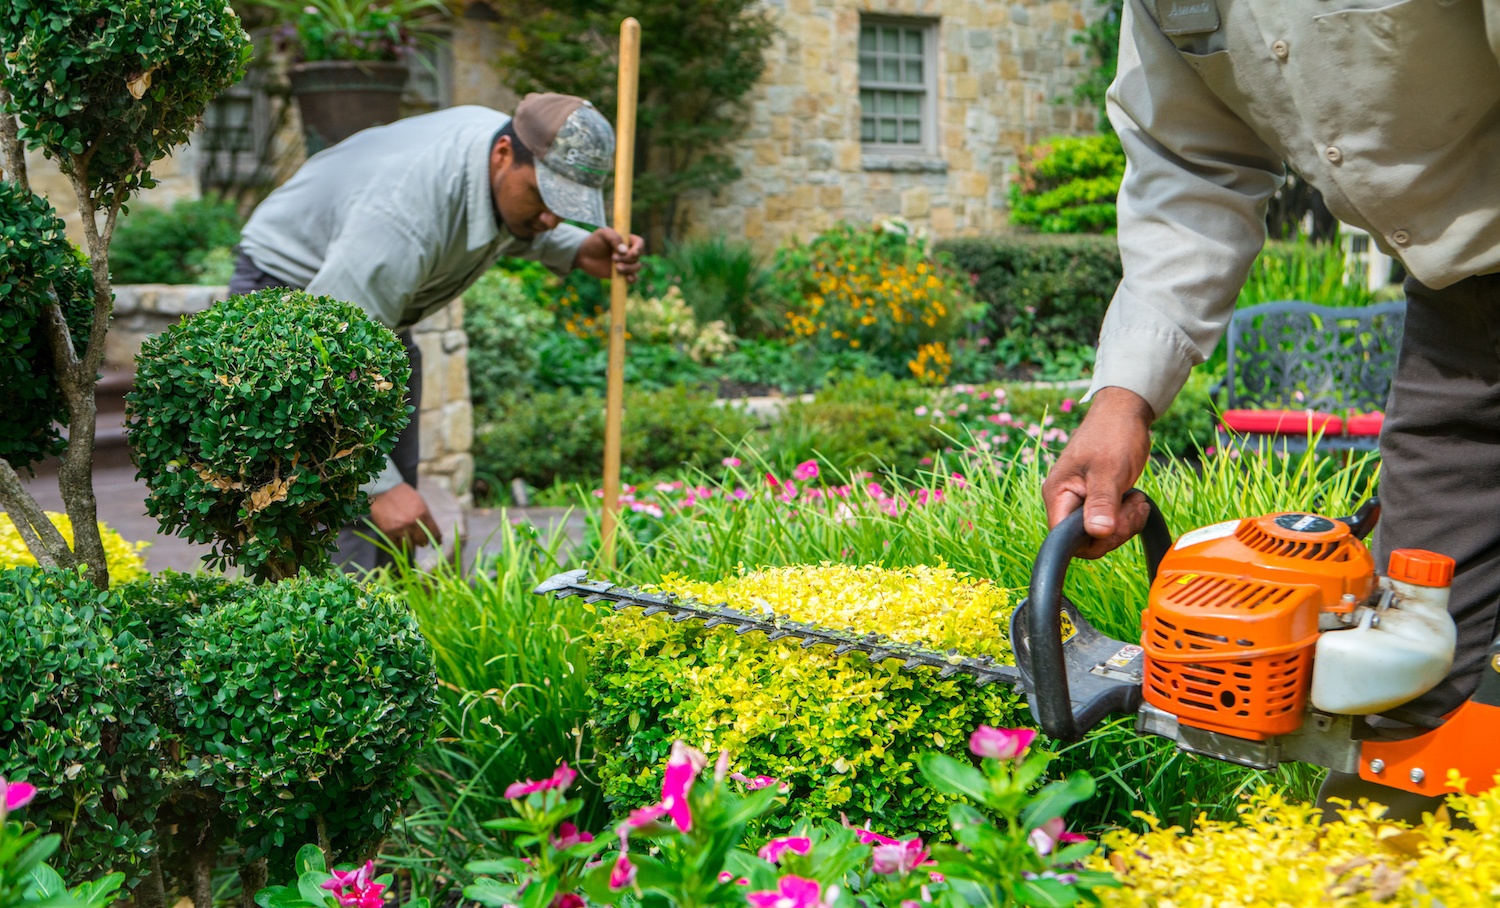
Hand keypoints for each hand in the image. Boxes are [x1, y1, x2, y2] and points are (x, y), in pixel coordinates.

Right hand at [368, 482, 441, 548]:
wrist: (384, 490)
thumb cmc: (404, 495)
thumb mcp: (420, 503)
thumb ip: (426, 517)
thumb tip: (433, 532)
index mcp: (423, 514)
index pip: (435, 533)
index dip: (437, 540)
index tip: (437, 544)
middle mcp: (413, 523)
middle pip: (422, 541)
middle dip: (422, 542)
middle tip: (419, 540)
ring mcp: (401, 528)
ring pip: (410, 546)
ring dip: (411, 545)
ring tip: (409, 541)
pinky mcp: (389, 532)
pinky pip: (397, 545)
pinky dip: (399, 545)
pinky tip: (400, 541)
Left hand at [574, 227, 644, 281]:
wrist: (583, 255)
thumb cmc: (594, 241)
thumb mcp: (603, 234)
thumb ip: (614, 238)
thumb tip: (624, 251)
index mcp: (627, 240)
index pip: (640, 243)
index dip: (638, 248)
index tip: (631, 252)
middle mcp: (628, 252)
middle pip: (637, 257)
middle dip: (627, 259)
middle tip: (613, 258)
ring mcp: (626, 264)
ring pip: (636, 268)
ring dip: (628, 269)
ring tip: (616, 268)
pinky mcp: (621, 274)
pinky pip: (633, 278)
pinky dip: (632, 279)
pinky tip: (626, 278)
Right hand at [1041, 387, 1154, 558]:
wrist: (1124, 412)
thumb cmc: (1113, 433)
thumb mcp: (1109, 469)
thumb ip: (1101, 502)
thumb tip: (1098, 533)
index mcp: (1058, 494)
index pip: (1066, 538)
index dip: (1093, 539)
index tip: (1116, 522)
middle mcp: (1064, 501)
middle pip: (1085, 540)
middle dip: (1114, 531)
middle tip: (1133, 506)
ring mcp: (1081, 501)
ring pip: (1100, 534)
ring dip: (1124, 523)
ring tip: (1137, 499)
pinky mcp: (1096, 500)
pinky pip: (1109, 523)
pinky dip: (1126, 518)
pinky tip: (1136, 500)